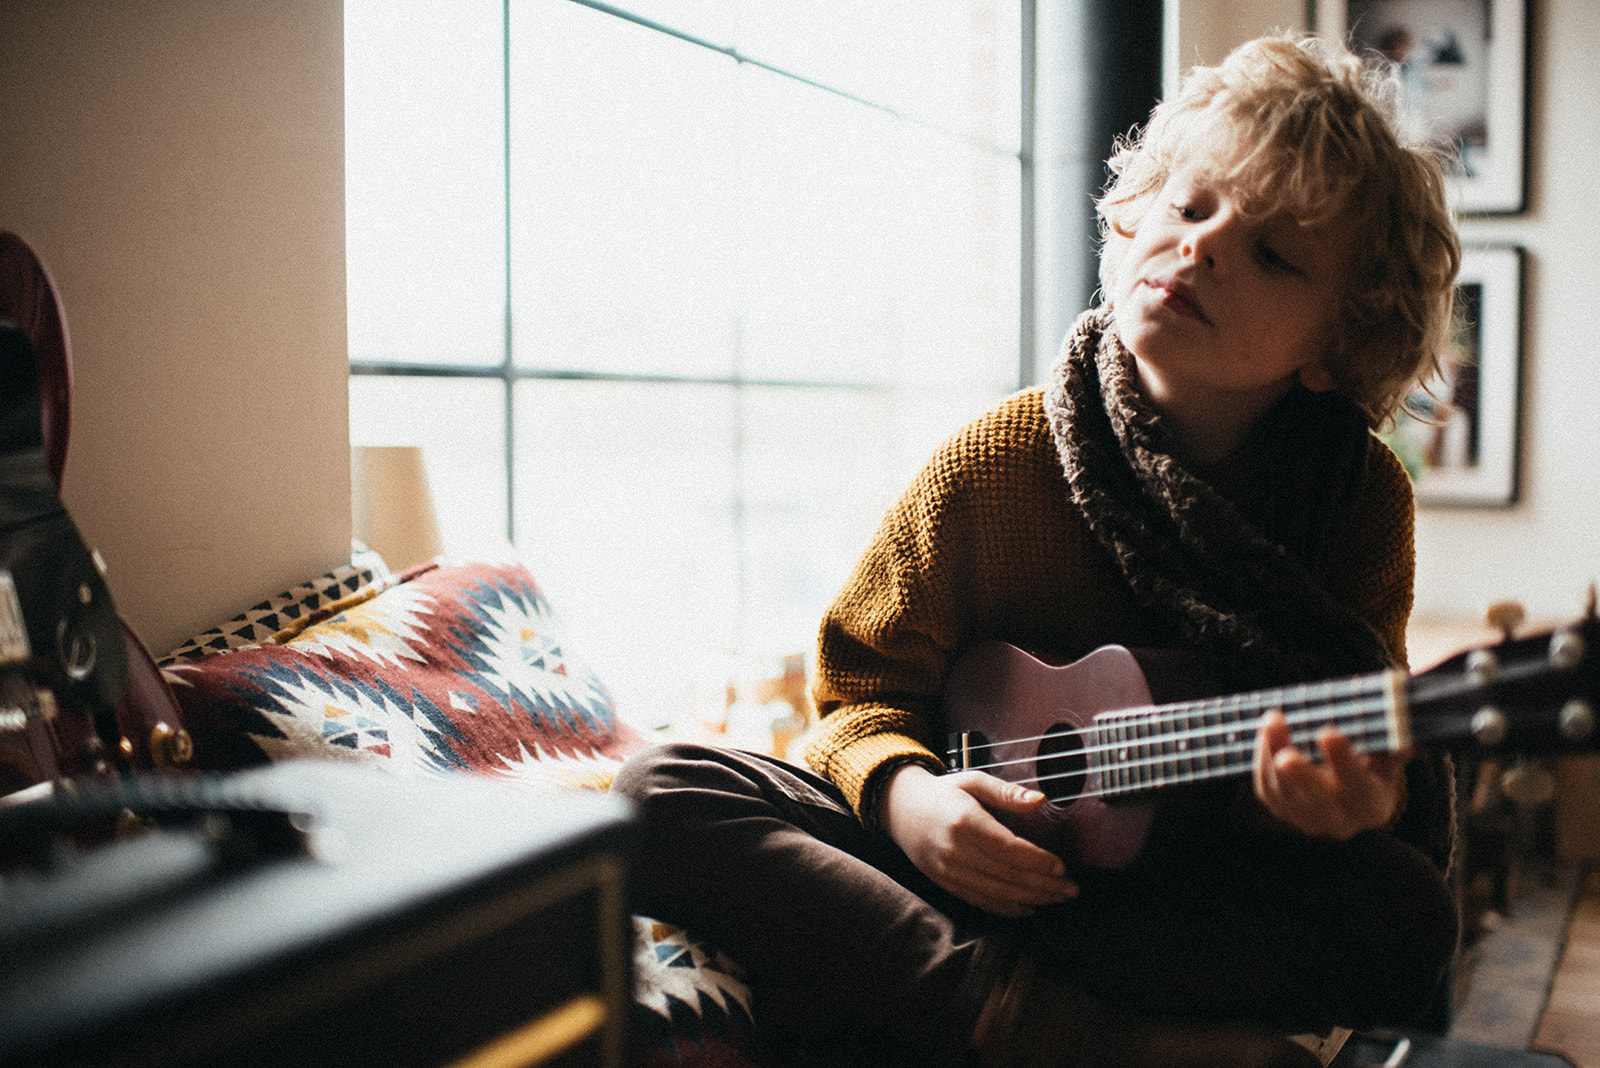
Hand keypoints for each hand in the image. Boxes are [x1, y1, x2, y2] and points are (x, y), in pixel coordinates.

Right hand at [880, 764, 1078, 916]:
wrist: (899, 809)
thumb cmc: (942, 793)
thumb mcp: (973, 782)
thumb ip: (1007, 792)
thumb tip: (1040, 800)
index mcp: (966, 822)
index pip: (1009, 849)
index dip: (1038, 861)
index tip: (1061, 866)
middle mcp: (956, 851)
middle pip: (1008, 875)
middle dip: (1044, 885)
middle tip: (1071, 889)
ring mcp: (949, 871)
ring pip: (998, 893)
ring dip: (1032, 899)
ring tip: (1057, 898)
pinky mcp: (945, 883)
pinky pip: (980, 901)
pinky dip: (1007, 908)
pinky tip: (1028, 907)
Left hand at [1253, 710, 1404, 838]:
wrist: (1346, 793)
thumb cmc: (1371, 766)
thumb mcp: (1387, 758)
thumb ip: (1392, 745)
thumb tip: (1404, 728)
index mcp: (1373, 807)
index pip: (1360, 788)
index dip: (1344, 761)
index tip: (1329, 733)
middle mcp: (1341, 821)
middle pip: (1318, 802)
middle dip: (1301, 777)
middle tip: (1285, 756)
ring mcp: (1308, 819)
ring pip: (1285, 793)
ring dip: (1273, 755)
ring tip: (1273, 720)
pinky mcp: (1282, 809)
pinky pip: (1267, 788)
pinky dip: (1262, 758)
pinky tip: (1267, 730)